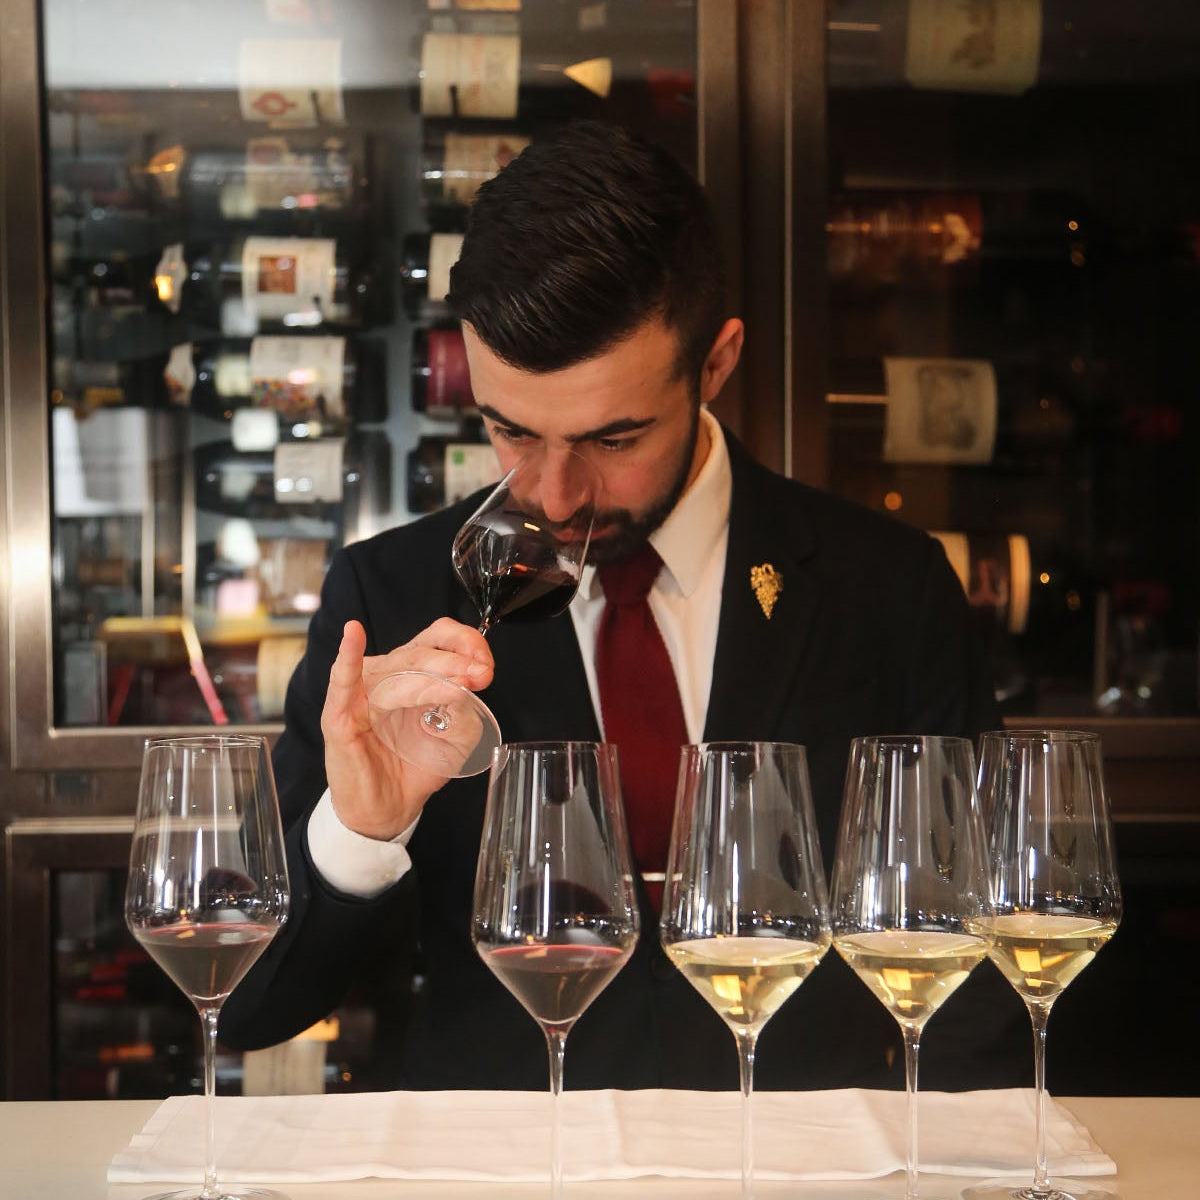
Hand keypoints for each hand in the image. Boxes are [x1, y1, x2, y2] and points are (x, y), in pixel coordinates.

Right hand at [321, 618, 493, 839]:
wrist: (390, 809)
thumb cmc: (416, 767)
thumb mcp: (455, 737)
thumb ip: (464, 710)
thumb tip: (470, 683)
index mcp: (412, 671)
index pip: (438, 638)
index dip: (465, 643)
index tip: (486, 665)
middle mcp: (385, 675)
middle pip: (420, 654)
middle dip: (455, 662)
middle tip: (481, 675)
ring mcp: (361, 693)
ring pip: (396, 672)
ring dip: (431, 675)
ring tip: (459, 685)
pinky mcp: (341, 718)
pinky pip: (343, 685)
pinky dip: (348, 659)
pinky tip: (354, 636)